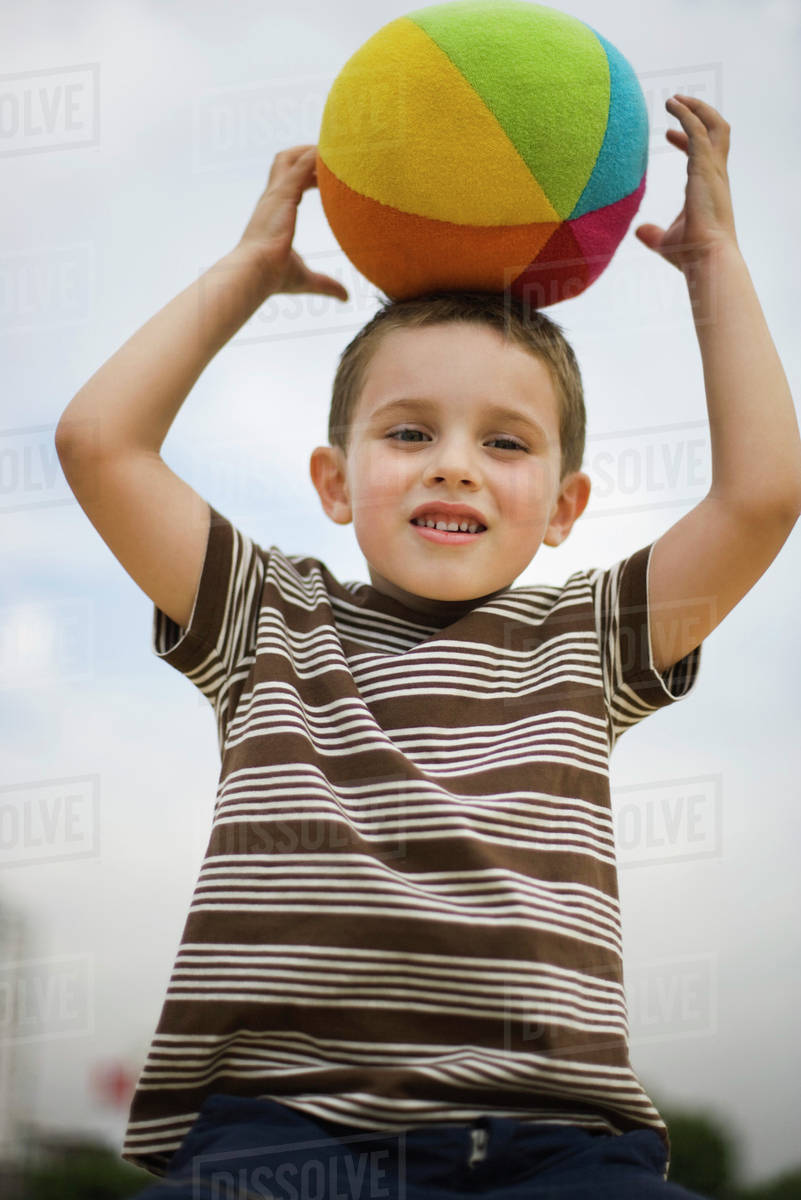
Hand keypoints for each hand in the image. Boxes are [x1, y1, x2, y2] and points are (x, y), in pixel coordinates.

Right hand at [237, 145, 348, 300]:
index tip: (325, 177)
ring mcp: (275, 195)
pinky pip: (299, 166)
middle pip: (285, 162)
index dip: (307, 176)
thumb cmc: (273, 277)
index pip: (289, 184)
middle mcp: (272, 200)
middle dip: (305, 154)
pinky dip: (314, 156)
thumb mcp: (306, 278)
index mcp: (274, 214)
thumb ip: (327, 284)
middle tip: (331, 154)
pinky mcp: (282, 194)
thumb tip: (346, 297)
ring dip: (309, 150)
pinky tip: (331, 152)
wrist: (255, 273)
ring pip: (289, 158)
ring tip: (331, 147)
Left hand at [636, 95, 737, 272]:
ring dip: (697, 108)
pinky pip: (698, 130)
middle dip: (699, 114)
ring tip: (674, 98)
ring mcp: (713, 170)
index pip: (703, 153)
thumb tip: (639, 231)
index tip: (668, 133)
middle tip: (676, 103)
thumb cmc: (691, 254)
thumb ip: (653, 234)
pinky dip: (687, 114)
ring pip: (714, 125)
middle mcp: (716, 175)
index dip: (687, 140)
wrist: (706, 258)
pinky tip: (672, 104)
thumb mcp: (665, 241)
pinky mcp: (705, 167)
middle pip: (716, 132)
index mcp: (709, 187)